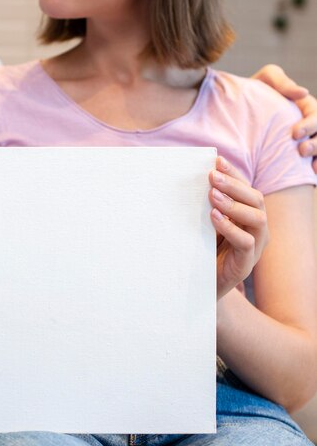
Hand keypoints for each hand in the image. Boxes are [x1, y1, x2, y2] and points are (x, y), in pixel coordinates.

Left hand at [209, 156, 268, 298]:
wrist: (201, 286)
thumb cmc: (203, 251)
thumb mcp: (203, 225)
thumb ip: (205, 206)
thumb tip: (188, 179)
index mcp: (248, 215)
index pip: (246, 189)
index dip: (233, 174)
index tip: (216, 160)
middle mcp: (256, 228)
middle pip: (255, 199)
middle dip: (233, 184)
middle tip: (212, 176)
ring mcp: (255, 245)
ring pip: (256, 218)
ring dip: (233, 204)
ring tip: (212, 195)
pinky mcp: (246, 262)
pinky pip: (246, 241)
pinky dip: (230, 227)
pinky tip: (214, 217)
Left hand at [252, 64, 316, 172]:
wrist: (234, 112)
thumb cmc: (251, 93)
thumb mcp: (265, 81)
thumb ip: (280, 82)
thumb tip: (303, 92)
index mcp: (303, 105)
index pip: (315, 113)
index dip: (310, 124)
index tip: (294, 134)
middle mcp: (308, 122)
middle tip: (301, 151)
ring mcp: (306, 138)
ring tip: (311, 167)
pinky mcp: (298, 154)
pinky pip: (314, 160)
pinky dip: (316, 166)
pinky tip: (311, 175)